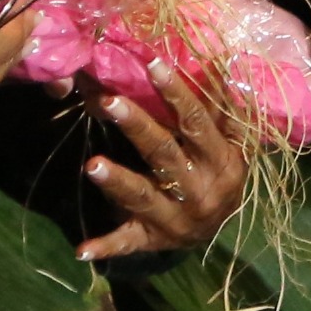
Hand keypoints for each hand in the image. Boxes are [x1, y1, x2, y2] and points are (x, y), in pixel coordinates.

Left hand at [76, 68, 248, 260]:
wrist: (221, 229)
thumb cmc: (221, 173)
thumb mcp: (229, 142)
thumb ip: (219, 108)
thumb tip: (219, 61)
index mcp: (220, 161)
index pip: (196, 123)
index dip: (175, 93)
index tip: (152, 64)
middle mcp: (200, 191)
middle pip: (164, 155)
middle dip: (136, 127)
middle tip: (108, 101)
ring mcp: (175, 219)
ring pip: (143, 197)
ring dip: (117, 182)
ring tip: (91, 166)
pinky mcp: (153, 240)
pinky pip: (128, 244)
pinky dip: (105, 247)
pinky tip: (81, 250)